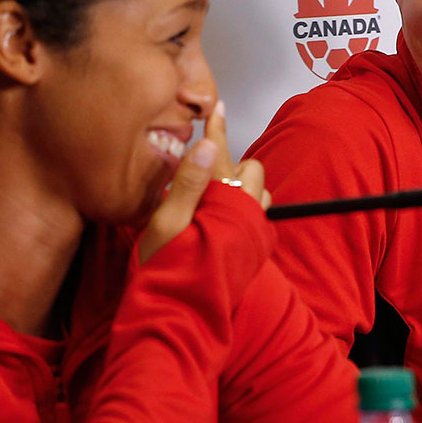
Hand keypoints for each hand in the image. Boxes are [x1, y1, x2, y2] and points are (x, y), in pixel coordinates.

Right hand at [139, 101, 269, 262]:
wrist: (178, 315)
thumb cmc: (163, 269)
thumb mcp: (166, 222)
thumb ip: (188, 182)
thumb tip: (206, 145)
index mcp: (221, 201)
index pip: (221, 155)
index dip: (216, 129)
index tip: (216, 107)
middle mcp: (245, 214)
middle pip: (250, 170)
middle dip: (230, 165)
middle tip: (200, 176)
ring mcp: (253, 234)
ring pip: (257, 193)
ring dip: (239, 187)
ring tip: (210, 197)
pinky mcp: (254, 251)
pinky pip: (256, 216)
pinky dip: (242, 207)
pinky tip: (218, 218)